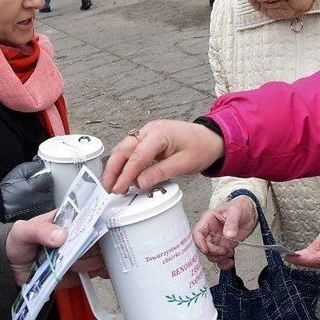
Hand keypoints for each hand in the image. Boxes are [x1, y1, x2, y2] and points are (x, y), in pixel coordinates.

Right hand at [0, 160, 52, 219]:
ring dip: (45, 193)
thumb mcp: (17, 173)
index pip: (48, 177)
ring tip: (32, 194)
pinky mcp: (40, 214)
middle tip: (33, 185)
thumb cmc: (6, 192)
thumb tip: (41, 164)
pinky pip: (48, 205)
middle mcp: (39, 199)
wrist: (1, 207)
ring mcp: (41, 208)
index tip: (38, 176)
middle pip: (51, 187)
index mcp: (33, 188)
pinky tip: (34, 201)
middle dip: (44, 184)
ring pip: (50, 196)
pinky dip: (43, 202)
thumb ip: (32, 166)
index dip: (43, 175)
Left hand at [5, 210, 106, 286]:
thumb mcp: (23, 231)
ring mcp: (79, 254)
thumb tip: (60, 235)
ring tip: (69, 264)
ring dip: (87, 263)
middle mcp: (76, 236)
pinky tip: (91, 272)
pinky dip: (98, 272)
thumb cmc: (18, 243)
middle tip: (73, 253)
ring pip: (97, 257)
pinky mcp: (79, 272)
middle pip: (96, 239)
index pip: (89, 217)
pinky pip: (95, 271)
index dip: (95, 223)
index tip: (91, 232)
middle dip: (89, 248)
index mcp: (66, 220)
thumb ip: (40, 230)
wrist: (11, 268)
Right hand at [101, 120, 224, 193]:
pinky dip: (125, 163)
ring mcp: (146, 133)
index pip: (137, 156)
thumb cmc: (201, 148)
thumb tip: (139, 183)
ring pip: (124, 148)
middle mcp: (149, 130)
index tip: (119, 189)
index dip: (126, 174)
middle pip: (124, 149)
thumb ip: (160, 172)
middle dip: (113, 169)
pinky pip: (132, 150)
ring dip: (116, 166)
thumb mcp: (184, 164)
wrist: (211, 138)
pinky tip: (122, 176)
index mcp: (159, 133)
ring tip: (112, 185)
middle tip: (107, 188)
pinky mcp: (147, 139)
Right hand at [192, 196, 257, 269]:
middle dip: (214, 252)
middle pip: (204, 246)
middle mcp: (210, 232)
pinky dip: (224, 263)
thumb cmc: (239, 207)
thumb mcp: (236, 211)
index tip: (206, 250)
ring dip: (220, 258)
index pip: (198, 232)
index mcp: (208, 220)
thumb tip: (228, 235)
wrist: (250, 212)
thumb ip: (231, 222)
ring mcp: (217, 240)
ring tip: (231, 252)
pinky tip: (231, 262)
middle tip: (225, 250)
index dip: (199, 242)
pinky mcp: (224, 247)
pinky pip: (220, 259)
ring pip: (211, 255)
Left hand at [285, 207, 319, 268]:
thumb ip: (316, 245)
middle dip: (304, 261)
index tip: (289, 257)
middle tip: (289, 257)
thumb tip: (303, 255)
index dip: (302, 260)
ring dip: (310, 261)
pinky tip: (308, 257)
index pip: (318, 259)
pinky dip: (317, 260)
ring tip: (296, 257)